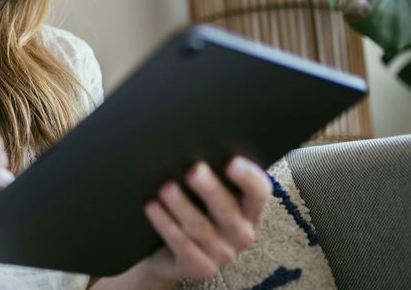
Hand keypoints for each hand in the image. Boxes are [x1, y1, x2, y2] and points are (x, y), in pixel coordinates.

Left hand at [143, 157, 271, 281]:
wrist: (172, 254)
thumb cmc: (194, 211)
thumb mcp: (206, 196)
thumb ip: (209, 174)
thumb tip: (191, 142)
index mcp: (249, 210)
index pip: (259, 192)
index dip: (248, 177)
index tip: (231, 161)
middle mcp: (241, 233)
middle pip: (227, 209)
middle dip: (210, 189)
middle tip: (193, 169)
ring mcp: (221, 254)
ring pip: (200, 227)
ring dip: (181, 205)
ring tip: (166, 187)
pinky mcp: (199, 267)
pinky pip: (181, 244)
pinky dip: (165, 224)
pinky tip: (152, 207)